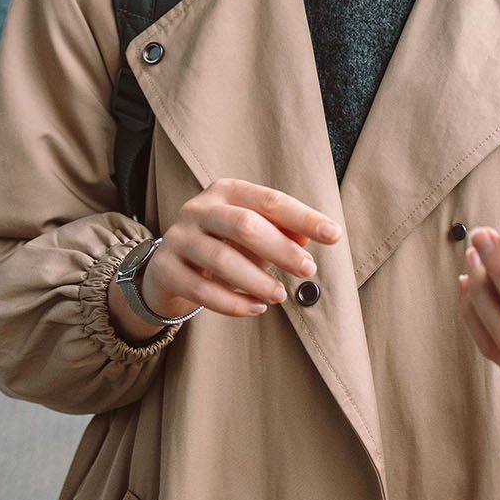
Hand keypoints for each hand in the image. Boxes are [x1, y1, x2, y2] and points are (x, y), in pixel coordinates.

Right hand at [137, 178, 340, 323]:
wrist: (167, 267)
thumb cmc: (222, 244)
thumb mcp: (252, 233)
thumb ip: (280, 231)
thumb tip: (309, 238)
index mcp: (226, 191)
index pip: (269, 200)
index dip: (303, 217)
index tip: (333, 235)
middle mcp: (199, 209)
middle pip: (244, 224)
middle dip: (281, 249)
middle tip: (308, 270)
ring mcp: (178, 238)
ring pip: (221, 260)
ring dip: (257, 280)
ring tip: (281, 295)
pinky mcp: (166, 269)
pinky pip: (202, 290)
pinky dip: (233, 303)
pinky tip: (256, 308)